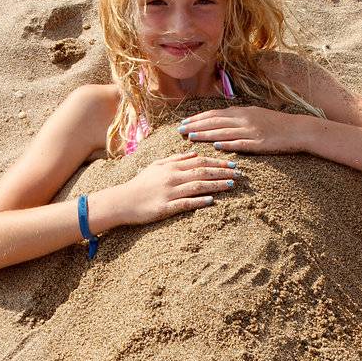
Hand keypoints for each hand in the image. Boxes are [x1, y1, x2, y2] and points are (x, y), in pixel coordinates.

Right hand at [118, 151, 241, 226]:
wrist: (122, 201)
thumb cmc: (140, 184)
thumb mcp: (156, 166)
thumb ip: (176, 158)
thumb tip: (194, 152)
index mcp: (171, 166)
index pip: (199, 161)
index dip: (217, 162)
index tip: (232, 163)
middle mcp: (172, 177)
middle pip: (202, 172)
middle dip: (222, 171)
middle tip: (239, 173)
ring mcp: (169, 192)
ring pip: (197, 186)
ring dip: (216, 185)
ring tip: (231, 185)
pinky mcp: (165, 207)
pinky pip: (184, 204)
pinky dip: (198, 201)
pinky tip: (211, 201)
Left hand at [178, 106, 301, 153]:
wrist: (299, 129)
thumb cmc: (277, 124)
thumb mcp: (256, 115)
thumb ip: (239, 118)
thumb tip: (222, 122)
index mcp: (243, 112)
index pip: (215, 114)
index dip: (198, 118)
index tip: (184, 122)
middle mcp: (244, 119)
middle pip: (215, 122)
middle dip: (196, 125)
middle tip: (180, 130)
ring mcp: (252, 131)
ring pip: (224, 132)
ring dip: (206, 135)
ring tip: (191, 137)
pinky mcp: (259, 143)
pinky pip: (241, 144)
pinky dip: (228, 145)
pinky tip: (216, 147)